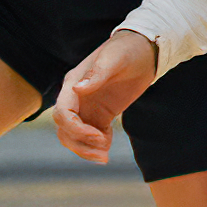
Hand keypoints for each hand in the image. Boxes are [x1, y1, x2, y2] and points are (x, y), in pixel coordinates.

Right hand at [52, 30, 157, 163]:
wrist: (144, 51)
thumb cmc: (127, 50)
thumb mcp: (114, 58)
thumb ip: (97, 74)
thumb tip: (77, 88)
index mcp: (73, 83)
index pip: (62, 113)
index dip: (76, 129)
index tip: (98, 136)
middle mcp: (76, 97)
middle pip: (64, 129)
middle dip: (79, 144)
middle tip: (103, 153)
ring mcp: (87, 107)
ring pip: (74, 136)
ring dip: (85, 150)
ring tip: (104, 157)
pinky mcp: (100, 114)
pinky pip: (91, 136)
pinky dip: (97, 146)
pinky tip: (109, 145)